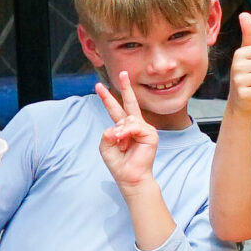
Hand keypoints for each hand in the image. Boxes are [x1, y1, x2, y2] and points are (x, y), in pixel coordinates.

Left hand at [95, 72, 159, 193]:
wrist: (130, 176)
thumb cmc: (119, 163)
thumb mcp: (106, 146)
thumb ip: (107, 133)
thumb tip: (117, 127)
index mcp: (123, 128)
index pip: (115, 109)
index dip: (107, 98)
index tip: (99, 86)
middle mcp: (135, 125)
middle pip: (130, 102)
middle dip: (126, 87)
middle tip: (123, 73)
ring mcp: (144, 128)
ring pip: (127, 119)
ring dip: (119, 132)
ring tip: (118, 142)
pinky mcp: (151, 134)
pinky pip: (135, 126)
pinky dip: (126, 133)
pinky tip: (124, 140)